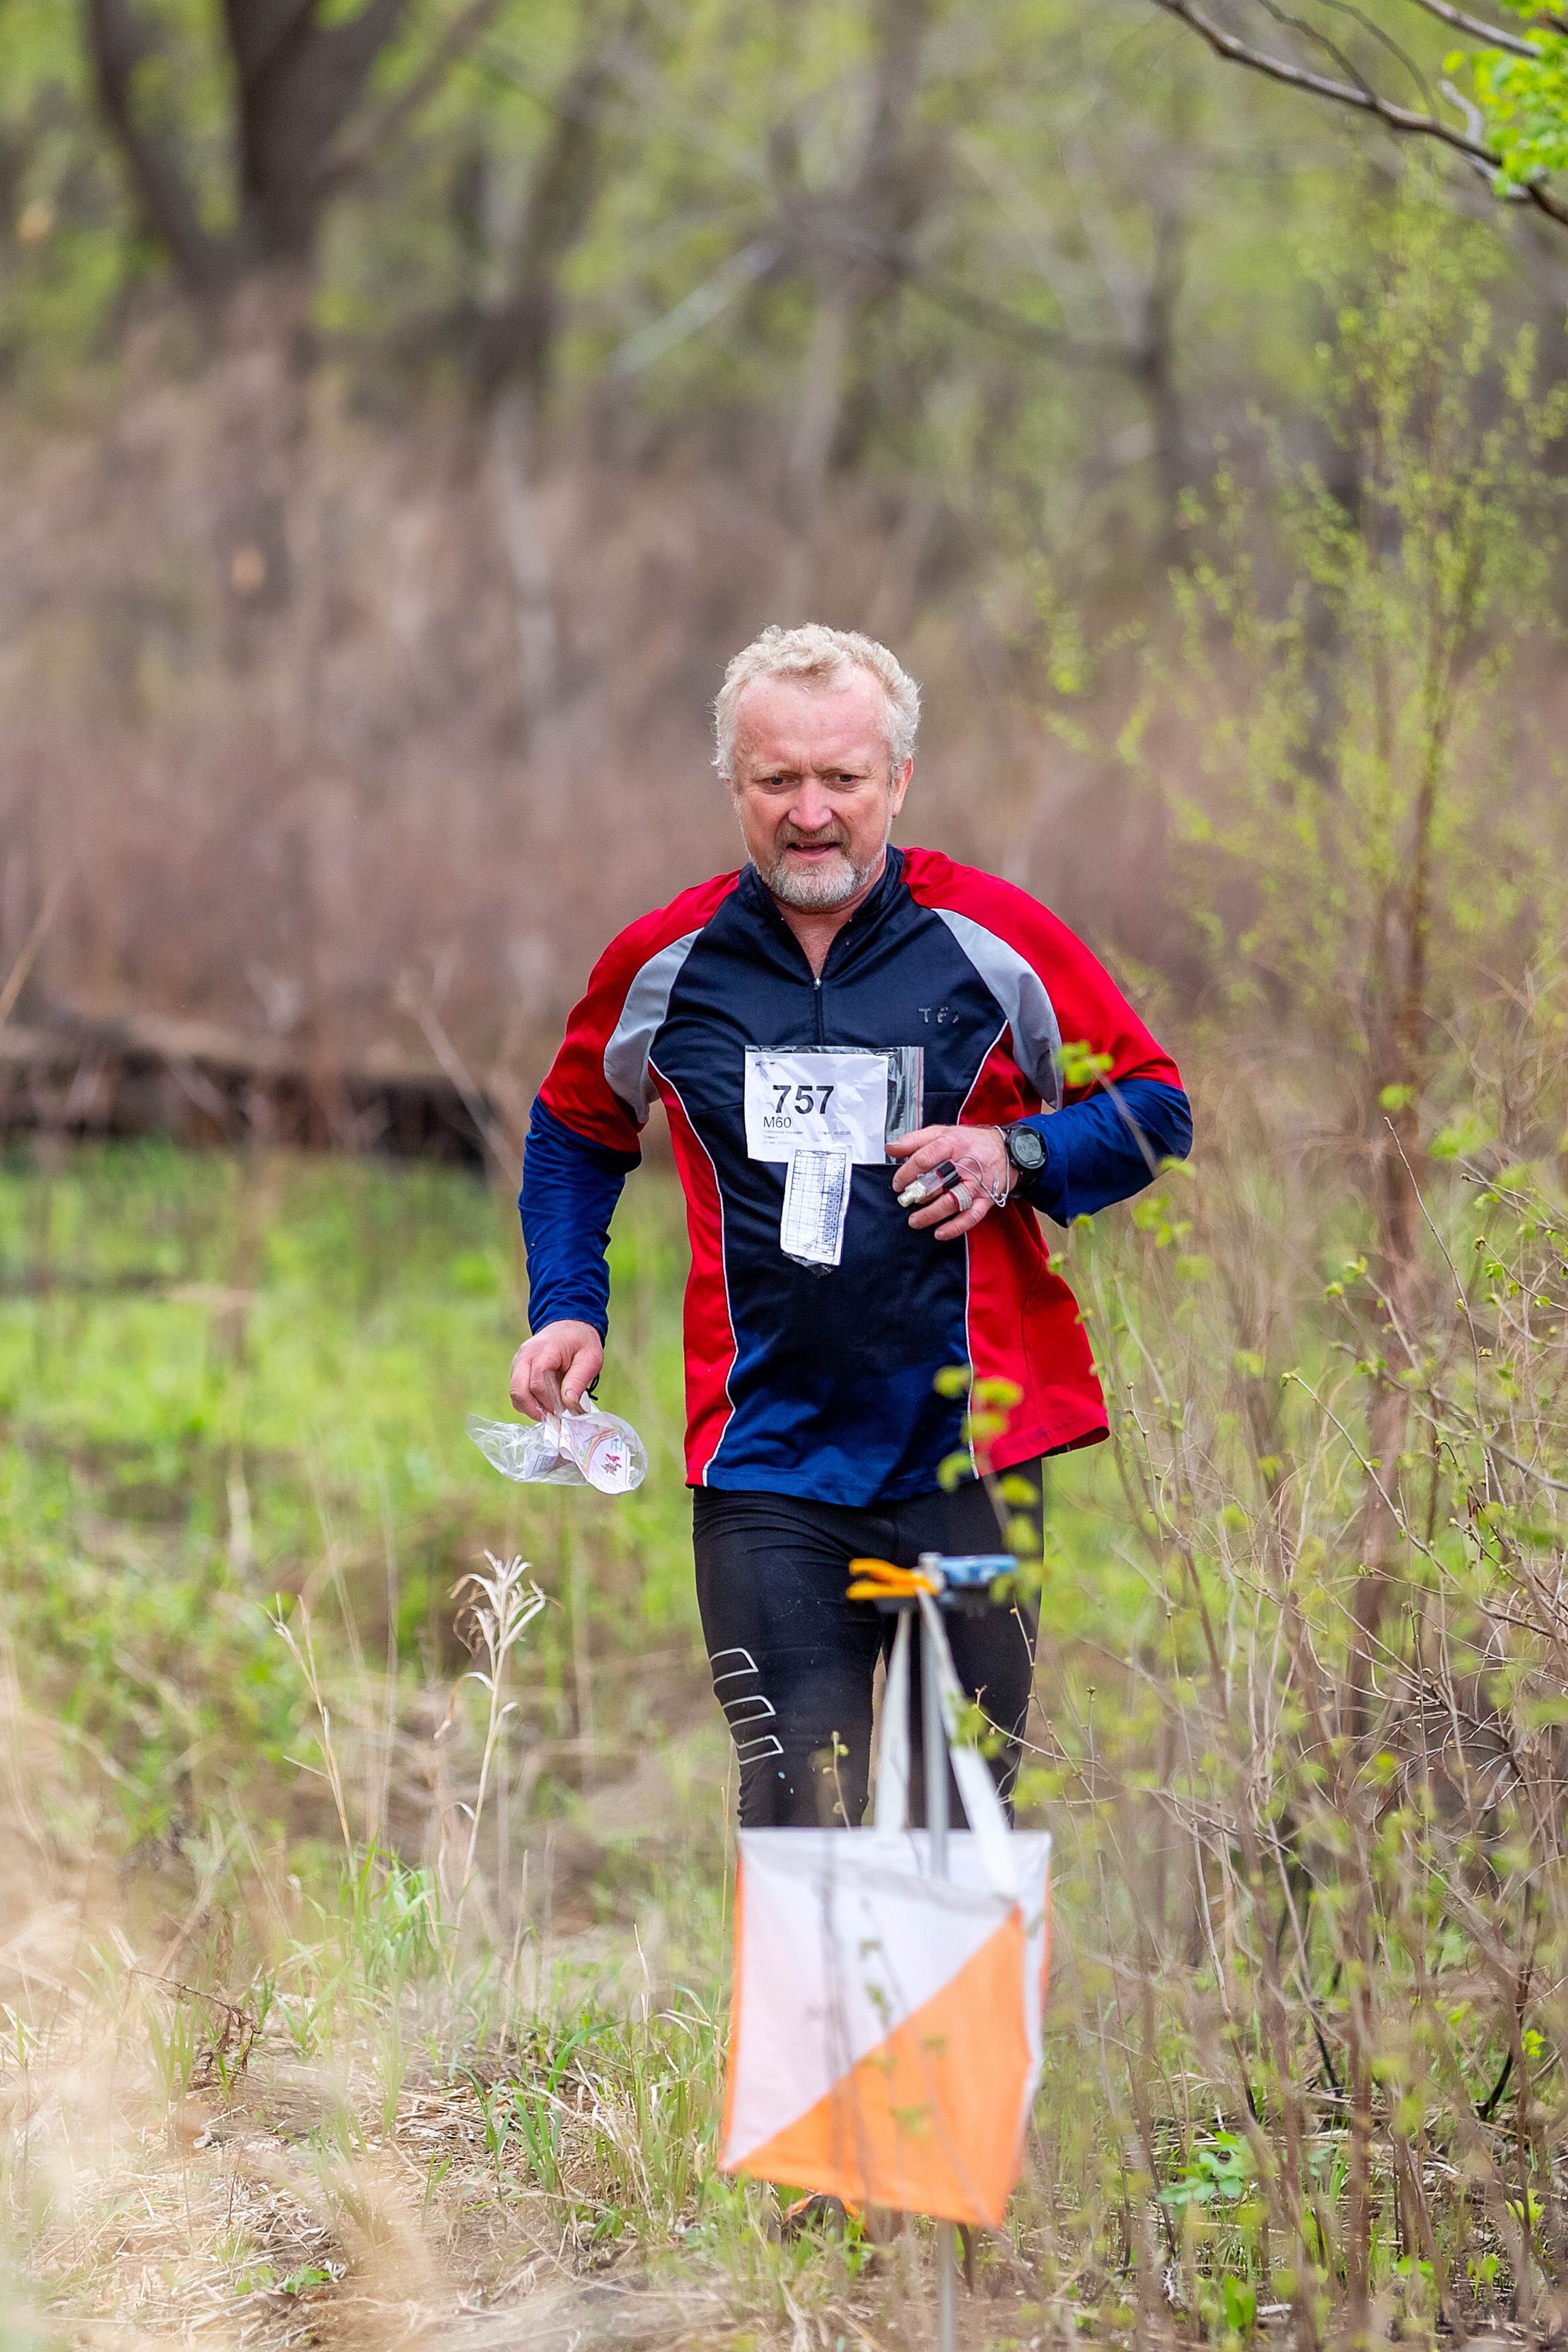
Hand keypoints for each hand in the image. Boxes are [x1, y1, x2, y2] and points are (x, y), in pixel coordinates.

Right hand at [509, 1320, 603, 1417]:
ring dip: (530, 1407)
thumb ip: (578, 1380)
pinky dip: (528, 1401)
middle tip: (554, 1418)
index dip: (549, 1402)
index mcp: (545, 1350)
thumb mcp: (590, 1358)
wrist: (569, 1324)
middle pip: (519, 1390)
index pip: (538, 1383)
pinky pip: (517, 1390)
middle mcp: (526, 1355)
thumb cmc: (581, 1341)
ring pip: (515, 1393)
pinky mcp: (517, 1368)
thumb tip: (567, 1403)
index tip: (563, 1412)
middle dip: (535, 1410)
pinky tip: (544, 1404)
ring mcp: (518, 1361)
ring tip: (550, 1412)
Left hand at [886, 1125, 1012, 1240]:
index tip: (898, 1183)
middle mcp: (966, 1164)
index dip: (906, 1173)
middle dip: (917, 1195)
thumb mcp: (941, 1132)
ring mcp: (976, 1184)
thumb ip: (914, 1140)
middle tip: (905, 1201)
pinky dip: (955, 1227)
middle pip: (937, 1182)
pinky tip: (939, 1232)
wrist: (1006, 1150)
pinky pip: (970, 1216)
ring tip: (915, 1220)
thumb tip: (891, 1148)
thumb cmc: (970, 1142)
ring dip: (930, 1214)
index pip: (924, 1158)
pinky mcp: (985, 1199)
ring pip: (951, 1202)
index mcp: (953, 1144)